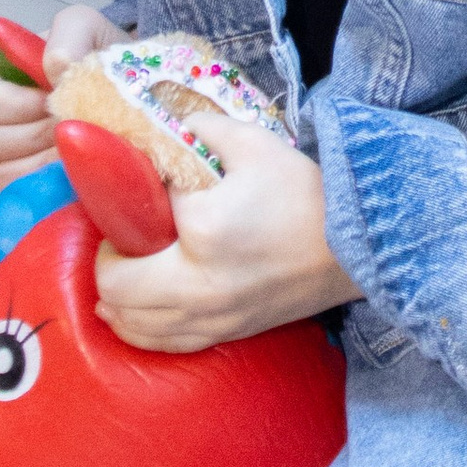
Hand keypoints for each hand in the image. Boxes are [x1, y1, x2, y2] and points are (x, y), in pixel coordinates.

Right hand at [0, 0, 124, 187]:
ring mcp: (9, 154)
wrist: (132, 88)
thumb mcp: (87, 27)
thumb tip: (54, 66)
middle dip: (39, 132)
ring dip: (46, 158)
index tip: (52, 97)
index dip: (17, 104)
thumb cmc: (98, 53)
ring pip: (1, 171)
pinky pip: (22, 192)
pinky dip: (50, 182)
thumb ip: (69, 35)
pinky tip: (77, 165)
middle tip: (76, 120)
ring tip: (81, 140)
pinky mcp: (28, 183)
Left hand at [93, 111, 360, 352]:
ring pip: (132, 325)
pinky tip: (134, 310)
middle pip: (115, 287)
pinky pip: (163, 343)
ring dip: (114, 299)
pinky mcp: (226, 334)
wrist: (359, 247)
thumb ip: (205, 128)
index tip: (144, 184)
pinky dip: (138, 328)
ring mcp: (212, 317)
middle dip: (107, 258)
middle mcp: (199, 285)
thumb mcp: (256, 145)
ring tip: (121, 270)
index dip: (135, 195)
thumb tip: (173, 123)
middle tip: (120, 235)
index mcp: (203, 231)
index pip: (141, 213)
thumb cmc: (308, 194)